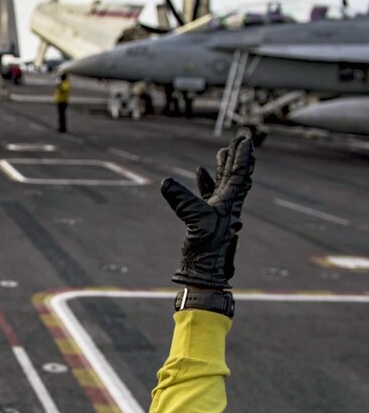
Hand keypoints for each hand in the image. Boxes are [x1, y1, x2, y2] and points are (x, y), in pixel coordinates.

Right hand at [160, 136, 254, 289]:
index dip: (242, 157)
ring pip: (223, 184)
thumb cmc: (206, 249)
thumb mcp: (195, 221)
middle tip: (240, 141)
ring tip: (223, 152)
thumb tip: (166, 182)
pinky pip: (207, 195)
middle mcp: (227, 205)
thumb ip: (182, 201)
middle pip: (235, 176)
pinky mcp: (206, 220)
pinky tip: (199, 173)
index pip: (239, 174)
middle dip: (236, 158)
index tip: (246, 140)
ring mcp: (218, 212)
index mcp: (230, 203)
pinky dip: (204, 183)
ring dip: (222, 168)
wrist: (205, 272)